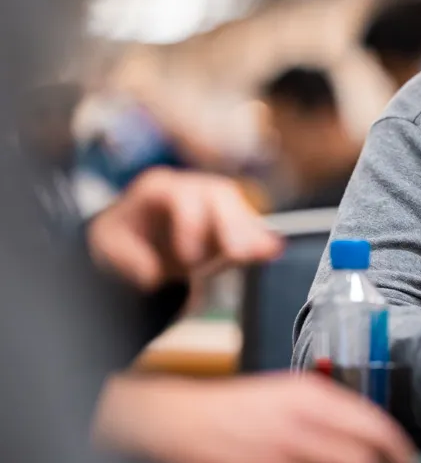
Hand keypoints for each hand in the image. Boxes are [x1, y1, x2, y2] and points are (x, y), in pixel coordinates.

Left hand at [87, 168, 281, 291]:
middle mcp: (190, 189)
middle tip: (240, 253)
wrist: (128, 244)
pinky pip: (248, 226)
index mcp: (159, 188)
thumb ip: (125, 256)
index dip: (190, 224)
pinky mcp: (227, 224)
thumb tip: (150, 274)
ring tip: (264, 253)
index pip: (182, 195)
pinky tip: (271, 250)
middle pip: (219, 195)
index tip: (188, 257)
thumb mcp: (106, 244)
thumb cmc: (117, 239)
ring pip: (238, 208)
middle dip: (232, 223)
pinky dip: (259, 239)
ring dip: (251, 232)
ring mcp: (212, 205)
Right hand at [95, 373, 417, 462]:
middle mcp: (308, 417)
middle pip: (374, 450)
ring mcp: (291, 449)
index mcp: (314, 394)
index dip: (400, 449)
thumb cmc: (236, 410)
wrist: (180, 422)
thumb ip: (325, 412)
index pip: (377, 423)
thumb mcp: (286, 394)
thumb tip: (365, 441)